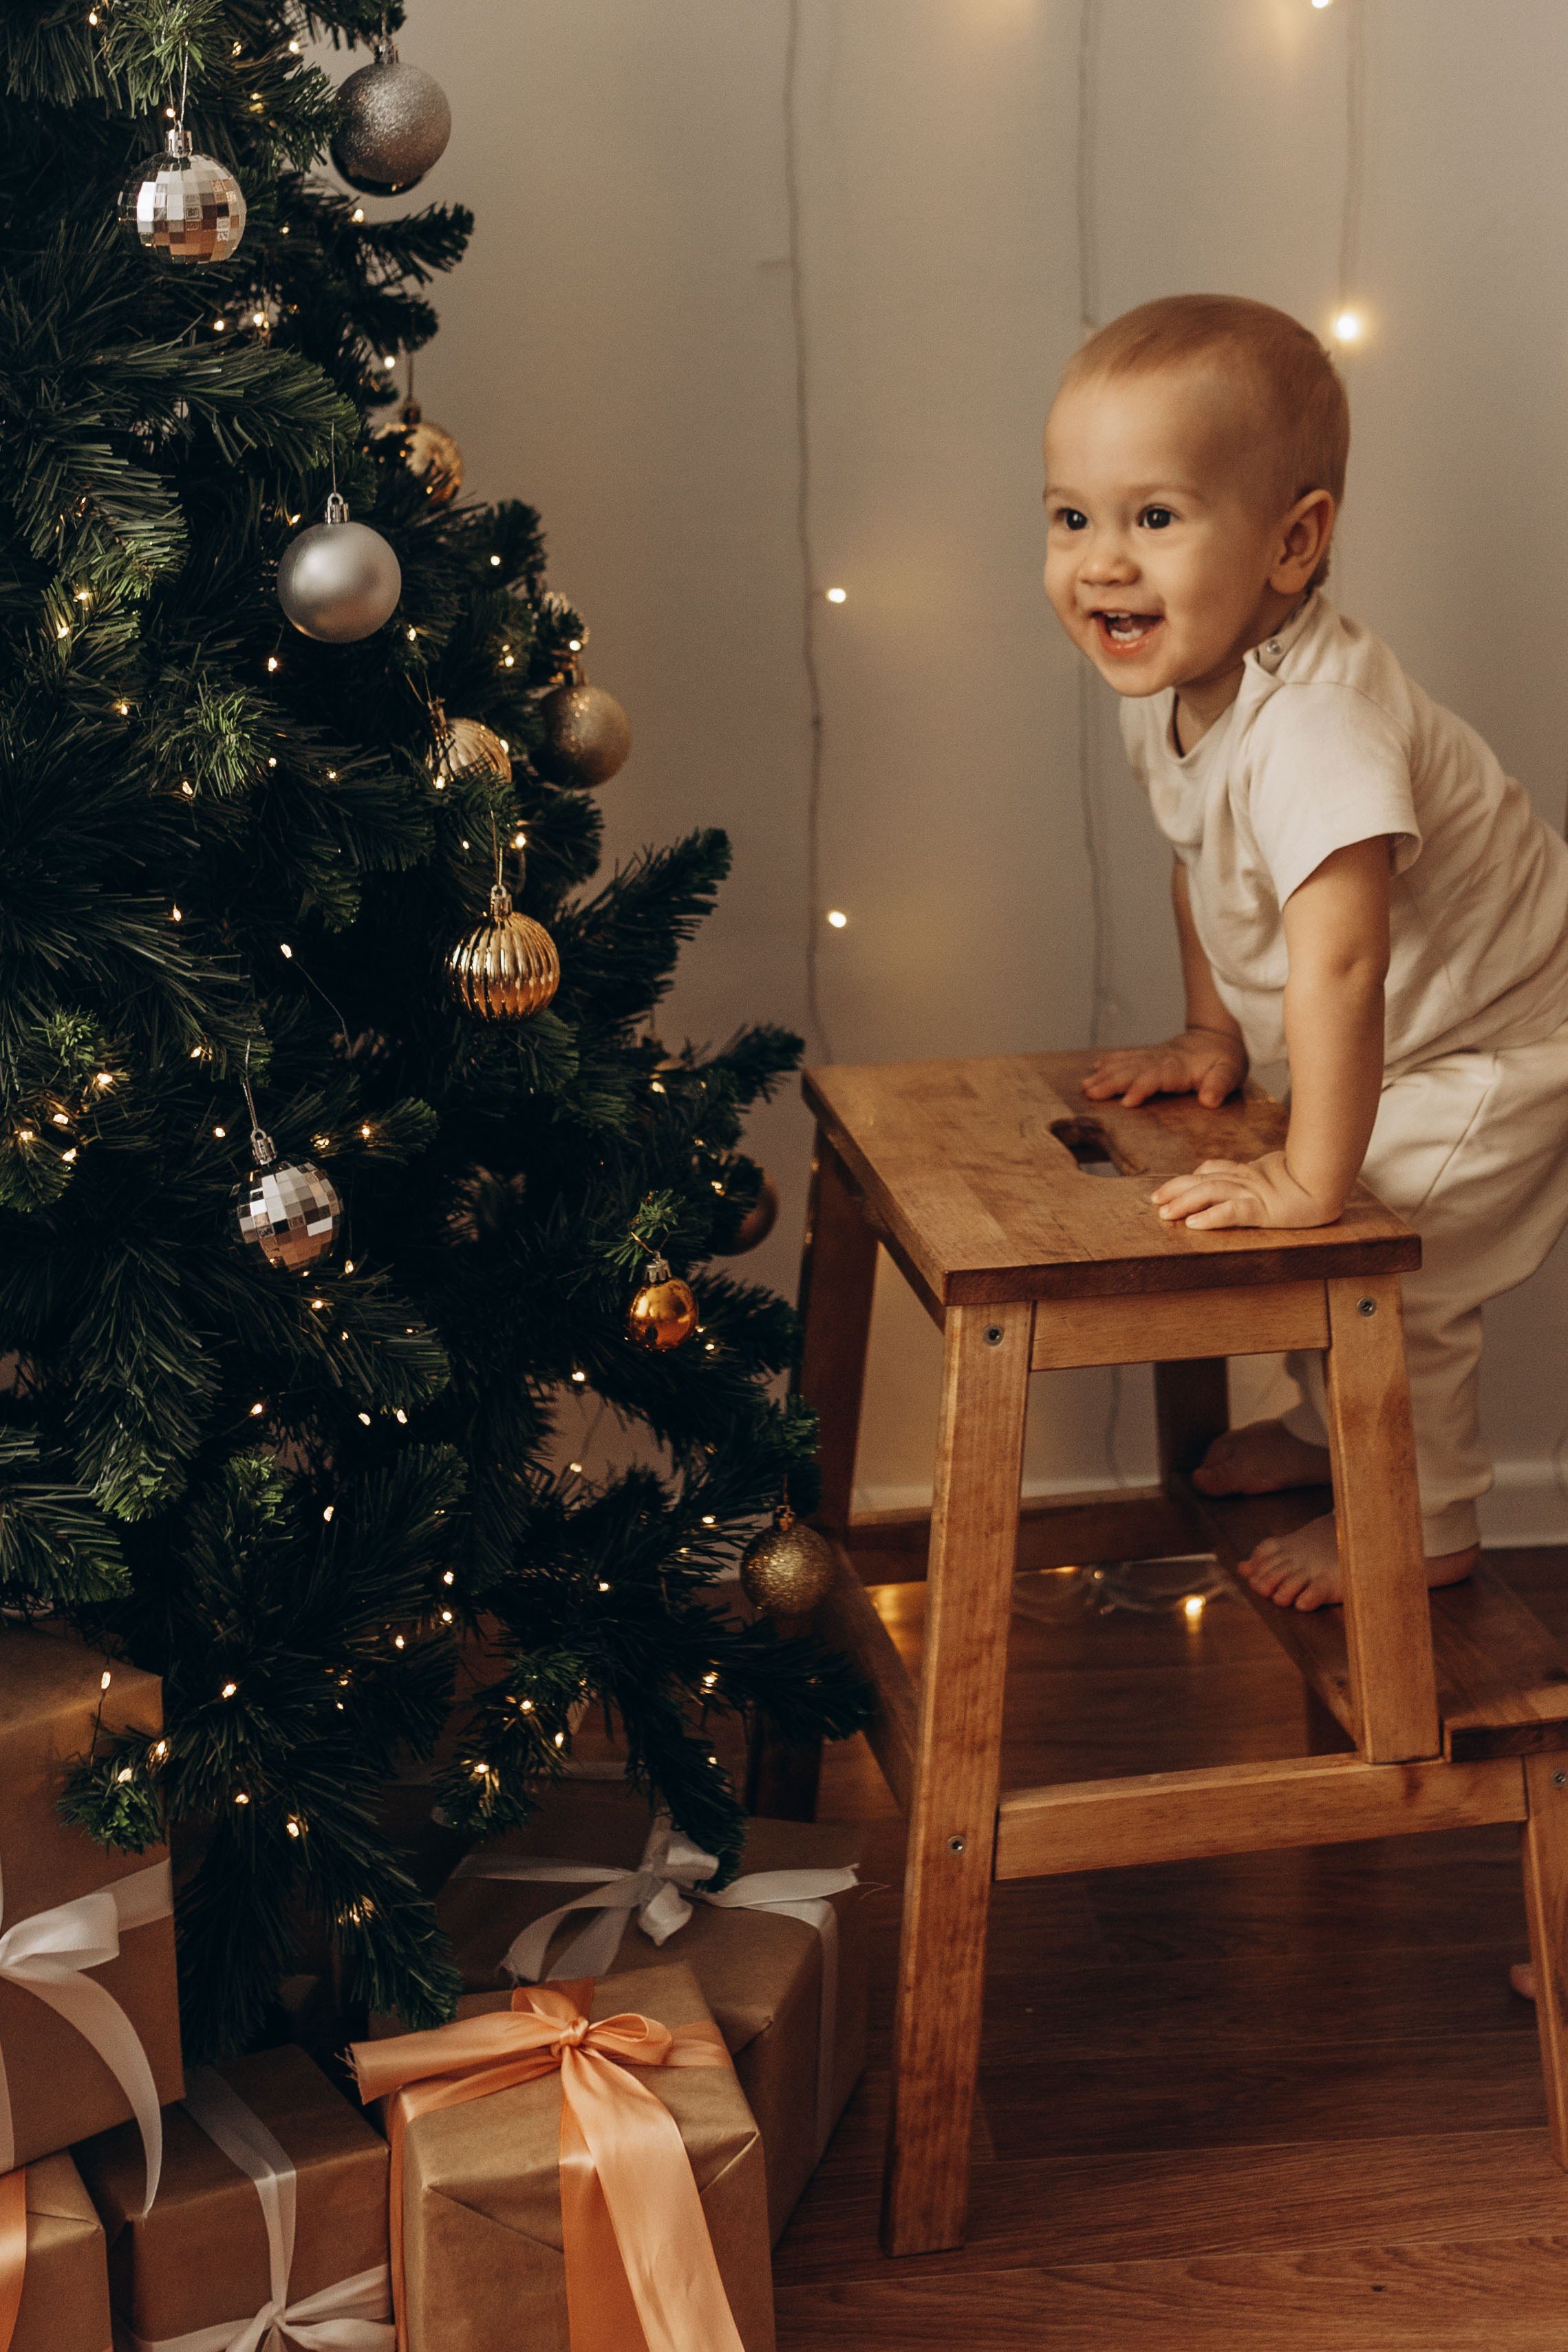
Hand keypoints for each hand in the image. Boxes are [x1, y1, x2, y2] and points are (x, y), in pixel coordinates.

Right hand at [1082, 1028, 1246, 1109]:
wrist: (1218, 1037)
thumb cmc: (1225, 1059)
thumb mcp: (1230, 1072)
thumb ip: (1220, 1085)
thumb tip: (1209, 1100)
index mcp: (1179, 1067)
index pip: (1156, 1077)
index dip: (1141, 1088)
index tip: (1126, 1102)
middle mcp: (1161, 1059)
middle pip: (1132, 1070)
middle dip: (1110, 1082)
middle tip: (1090, 1093)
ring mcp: (1153, 1055)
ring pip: (1124, 1064)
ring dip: (1104, 1075)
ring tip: (1085, 1087)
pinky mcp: (1149, 1054)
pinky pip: (1126, 1056)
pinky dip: (1110, 1061)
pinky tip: (1095, 1067)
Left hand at [1150, 1150, 1342, 1231]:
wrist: (1331, 1182)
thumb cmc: (1307, 1177)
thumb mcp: (1273, 1172)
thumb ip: (1250, 1172)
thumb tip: (1221, 1172)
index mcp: (1250, 1171)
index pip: (1212, 1171)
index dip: (1187, 1179)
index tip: (1167, 1190)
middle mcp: (1246, 1180)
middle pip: (1203, 1181)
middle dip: (1176, 1191)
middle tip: (1155, 1202)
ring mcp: (1254, 1193)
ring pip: (1211, 1193)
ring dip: (1185, 1203)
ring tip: (1165, 1215)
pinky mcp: (1264, 1210)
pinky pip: (1232, 1213)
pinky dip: (1211, 1218)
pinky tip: (1194, 1226)